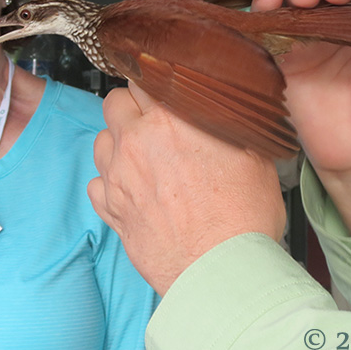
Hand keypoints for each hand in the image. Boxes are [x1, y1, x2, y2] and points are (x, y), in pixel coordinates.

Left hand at [88, 84, 285, 295]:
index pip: (145, 76)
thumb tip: (227, 110)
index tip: (166, 93)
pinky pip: (96, 183)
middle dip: (132, 107)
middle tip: (154, 122)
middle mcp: (136, 142)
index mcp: (170, 119)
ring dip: (117, 142)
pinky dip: (110, 182)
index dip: (158, 84)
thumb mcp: (254, 155)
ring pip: (100, 140)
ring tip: (143, 156)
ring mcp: (118, 176)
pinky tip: (134, 189)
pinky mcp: (110, 209)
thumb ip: (229, 124)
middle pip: (114, 102)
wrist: (222, 273)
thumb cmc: (242, 217)